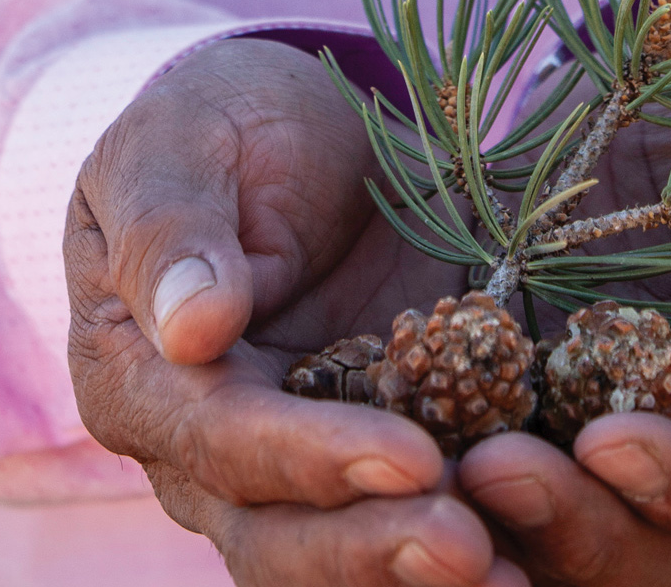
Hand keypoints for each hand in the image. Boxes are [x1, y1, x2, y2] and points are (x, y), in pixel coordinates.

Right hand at [65, 38, 526, 585]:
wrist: (301, 136)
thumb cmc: (223, 128)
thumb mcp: (181, 141)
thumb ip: (171, 229)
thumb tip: (191, 327)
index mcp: (137, 377)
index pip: (218, 439)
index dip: (311, 458)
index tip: (411, 457)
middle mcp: (201, 454)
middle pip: (272, 534)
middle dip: (370, 548)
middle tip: (471, 548)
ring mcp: (286, 476)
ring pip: (332, 561)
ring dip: (413, 575)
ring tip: (510, 576)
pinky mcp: (369, 470)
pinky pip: (401, 529)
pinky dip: (459, 555)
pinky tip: (533, 560)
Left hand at [458, 26, 670, 582]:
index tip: (612, 445)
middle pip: (653, 548)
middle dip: (578, 525)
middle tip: (494, 470)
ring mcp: (598, 421)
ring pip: (558, 529)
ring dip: (499, 516)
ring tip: (436, 467)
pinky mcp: (514, 389)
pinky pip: (470, 453)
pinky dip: (434, 463)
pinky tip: (384, 436)